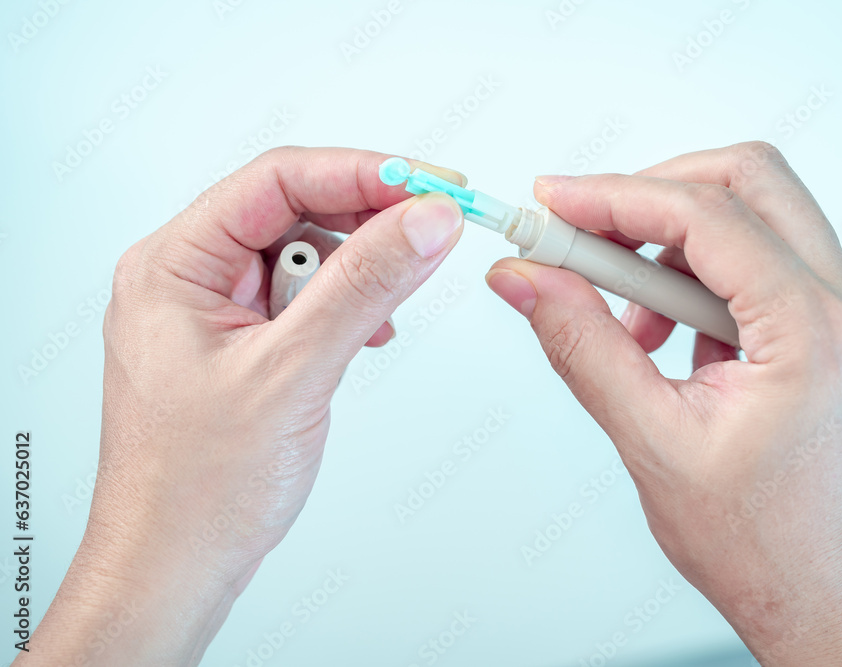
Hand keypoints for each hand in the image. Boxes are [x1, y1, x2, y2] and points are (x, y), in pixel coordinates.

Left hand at [20, 147, 465, 665]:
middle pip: (294, 212)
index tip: (427, 184)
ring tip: (382, 315)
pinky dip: (346, 311)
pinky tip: (366, 336)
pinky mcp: (246, 344)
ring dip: (357, 276)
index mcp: (174, 265)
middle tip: (433, 230)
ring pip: (307, 257)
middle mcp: (191, 278)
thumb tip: (422, 220)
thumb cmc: (198, 488)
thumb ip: (364, 287)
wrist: (178, 566)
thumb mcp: (292, 373)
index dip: (359, 174)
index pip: (277, 182)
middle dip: (366, 224)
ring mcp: (218, 312)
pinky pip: (307, 300)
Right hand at [486, 142, 841, 665]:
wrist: (826, 596)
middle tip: (589, 228)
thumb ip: (581, 345)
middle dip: (657, 192)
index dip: (615, 197)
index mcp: (812, 333)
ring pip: (761, 216)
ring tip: (629, 316)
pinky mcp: (836, 333)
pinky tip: (667, 338)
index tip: (554, 204)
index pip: (706, 217)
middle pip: (752, 181)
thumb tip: (526, 279)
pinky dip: (704, 277)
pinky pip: (767, 264)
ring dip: (678, 241)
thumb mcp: (651, 441)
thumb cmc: (761, 544)